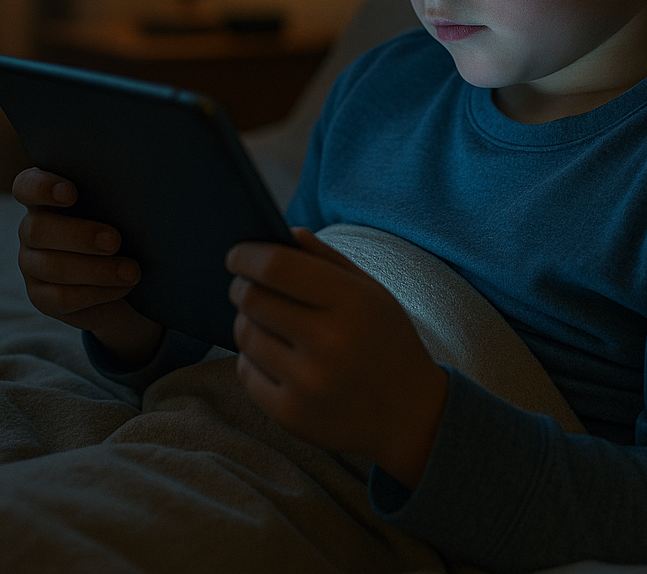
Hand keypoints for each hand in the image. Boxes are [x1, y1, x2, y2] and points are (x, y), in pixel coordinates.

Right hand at [13, 167, 163, 367]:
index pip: (26, 186)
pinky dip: (98, 292)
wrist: (131, 280)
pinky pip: (62, 297)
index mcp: (48, 199)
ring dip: (96, 270)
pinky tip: (123, 287)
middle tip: (115, 240)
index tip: (71, 193)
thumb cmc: (129, 229)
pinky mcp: (42, 297)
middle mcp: (33, 229)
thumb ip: (121, 194)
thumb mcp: (126, 210)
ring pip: (52, 267)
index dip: (42, 188)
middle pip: (38, 229)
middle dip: (79, 235)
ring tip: (132, 271)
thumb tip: (148, 183)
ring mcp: (33, 265)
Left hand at [226, 229, 447, 489]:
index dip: (247, 256)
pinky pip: (246, 372)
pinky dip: (252, 358)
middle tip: (245, 284)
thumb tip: (285, 233)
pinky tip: (275, 355)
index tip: (236, 254)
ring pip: (245, 335)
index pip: (276, 267)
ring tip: (267, 320)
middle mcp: (327, 342)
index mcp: (350, 302)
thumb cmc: (387, 341)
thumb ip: (327, 258)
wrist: (410, 414)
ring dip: (248, 321)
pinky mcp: (290, 414)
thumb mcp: (371, 291)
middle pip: (252, 298)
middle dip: (242, 286)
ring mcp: (307, 382)